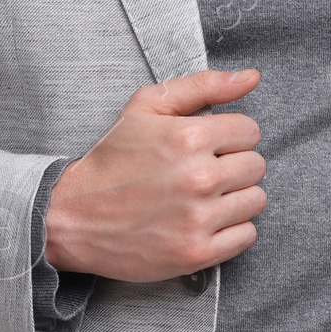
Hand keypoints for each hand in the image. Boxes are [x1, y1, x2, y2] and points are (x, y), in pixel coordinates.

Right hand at [43, 68, 265, 284]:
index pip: (250, 131)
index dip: (229, 136)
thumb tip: (252, 78)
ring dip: (236, 198)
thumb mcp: (147, 106)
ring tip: (203, 198)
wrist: (74, 217)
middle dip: (234, 165)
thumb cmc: (113, 158)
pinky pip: (247, 236)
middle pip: (256, 166)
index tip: (206, 147)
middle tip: (202, 172)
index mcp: (190, 136)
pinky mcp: (197, 253)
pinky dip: (231, 230)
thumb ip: (203, 85)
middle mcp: (199, 178)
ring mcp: (199, 219)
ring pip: (256, 200)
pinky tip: (204, 222)